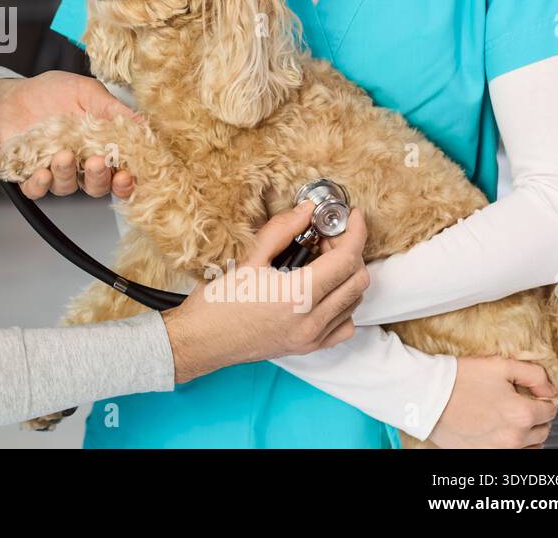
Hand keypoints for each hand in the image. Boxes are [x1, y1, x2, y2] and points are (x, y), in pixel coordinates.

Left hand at [0, 72, 139, 199]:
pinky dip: (39, 185)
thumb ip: (113, 110)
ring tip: (63, 155)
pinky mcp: (26, 174)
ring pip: (66, 187)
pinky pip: (35, 190)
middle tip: (96, 162)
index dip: (125, 181)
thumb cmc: (50, 92)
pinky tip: (41, 172)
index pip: (117, 173)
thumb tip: (145, 125)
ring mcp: (53, 171)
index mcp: (98, 148)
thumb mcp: (86, 92)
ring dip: (67, 174)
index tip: (126, 176)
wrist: (11, 93)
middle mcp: (78, 165)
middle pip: (96, 186)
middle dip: (99, 178)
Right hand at [163, 202, 370, 382]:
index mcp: (296, 297)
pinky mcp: (308, 347)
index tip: (352, 217)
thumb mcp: (247, 259)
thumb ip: (281, 231)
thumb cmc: (217, 303)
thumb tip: (306, 211)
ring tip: (321, 260)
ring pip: (354, 302)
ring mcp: (312, 338)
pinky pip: (344, 325)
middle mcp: (311, 321)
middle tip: (325, 237)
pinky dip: (344, 304)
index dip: (355, 233)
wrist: (200, 341)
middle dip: (350, 251)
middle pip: (357, 280)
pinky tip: (324, 291)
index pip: (345, 260)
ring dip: (347, 276)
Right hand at [427, 357, 557, 447]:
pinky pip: (513, 455)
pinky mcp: (484, 455)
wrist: (425, 395)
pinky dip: (513, 444)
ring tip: (508, 418)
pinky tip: (499, 430)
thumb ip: (534, 374)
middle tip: (517, 402)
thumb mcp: (499, 365)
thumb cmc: (458, 378)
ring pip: (532, 446)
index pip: (550, 409)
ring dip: (527, 432)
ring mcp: (500, 450)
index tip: (528, 392)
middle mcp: (514, 437)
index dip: (541, 397)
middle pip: (543, 429)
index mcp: (522, 414)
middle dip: (536, 415)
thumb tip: (550, 389)